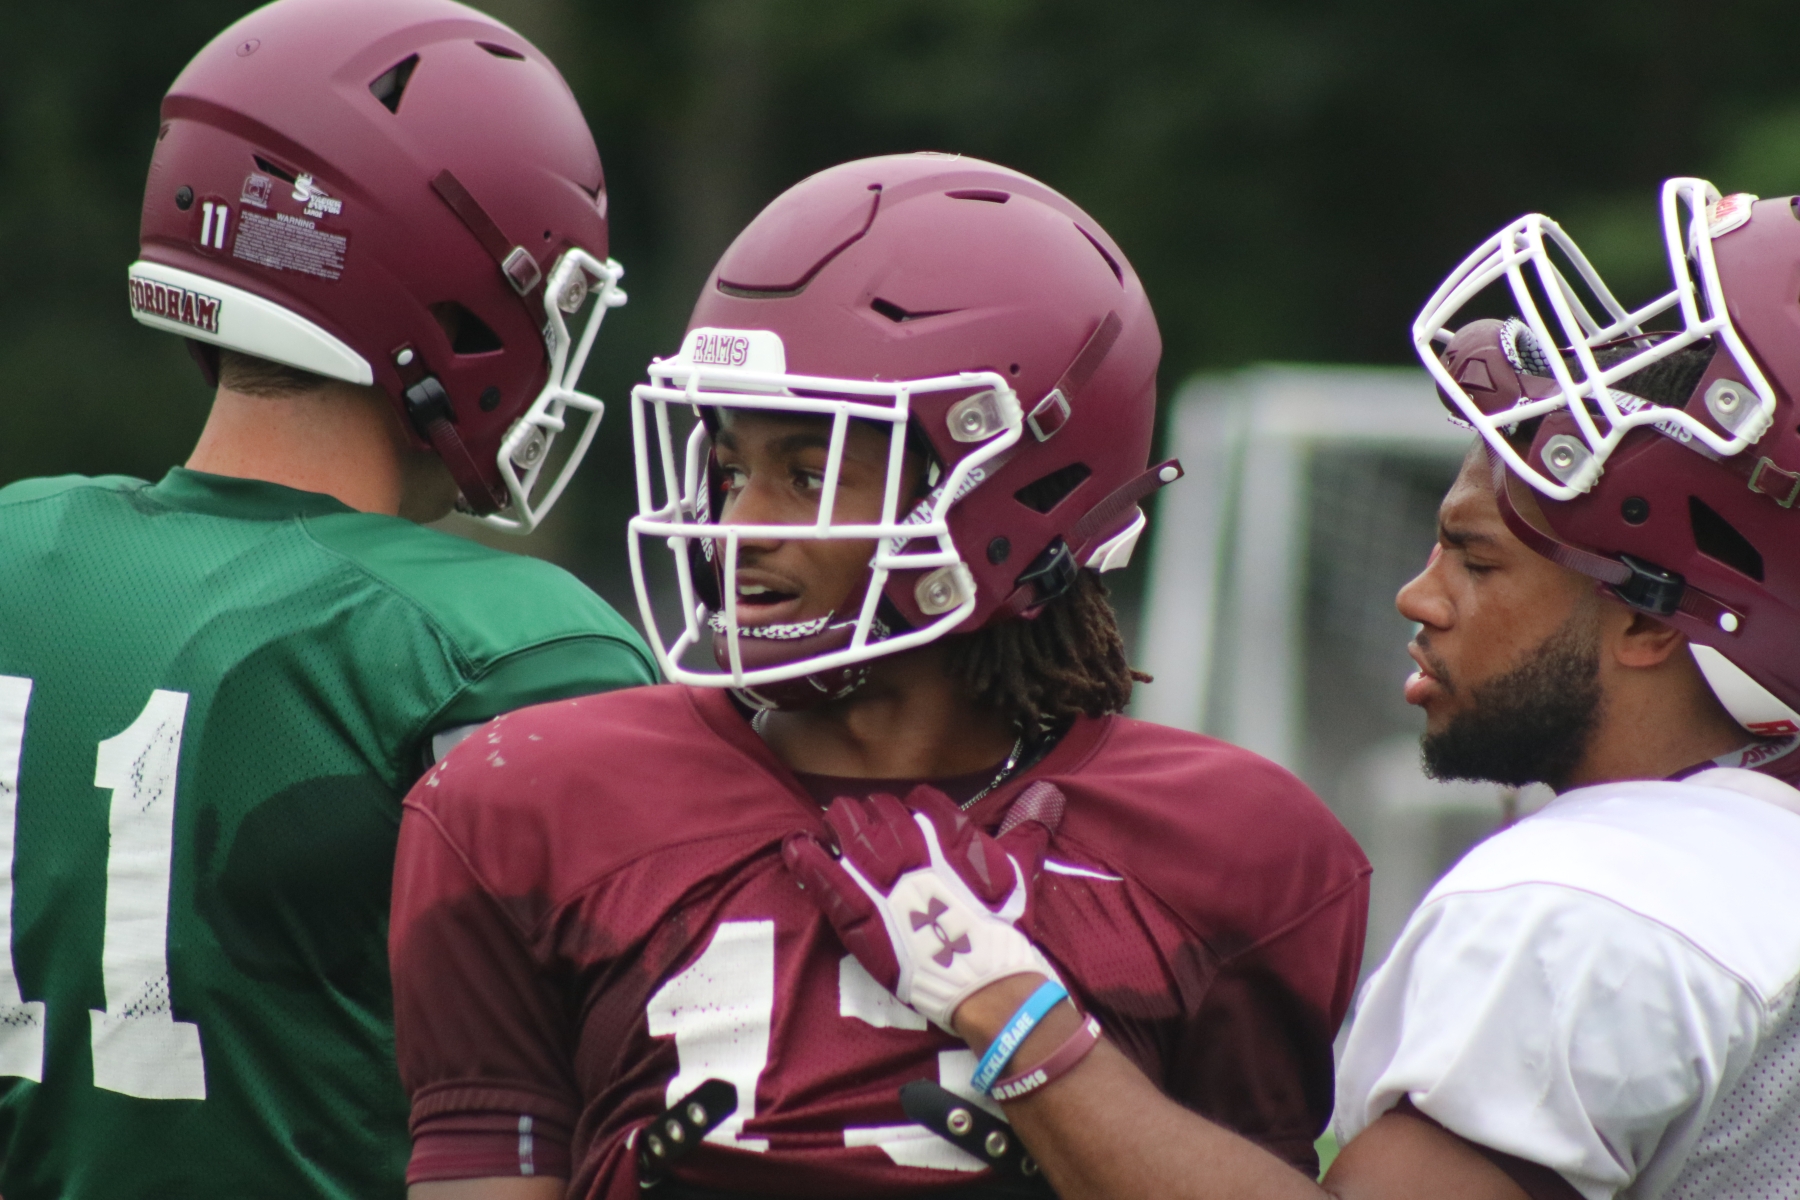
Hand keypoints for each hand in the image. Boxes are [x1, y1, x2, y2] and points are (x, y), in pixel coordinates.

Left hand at [783, 782, 1062, 1030]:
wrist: (989, 985)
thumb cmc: (1005, 933)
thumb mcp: (1021, 876)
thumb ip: (1025, 832)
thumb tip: (1046, 795)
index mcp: (954, 843)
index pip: (928, 805)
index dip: (915, 805)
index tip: (909, 809)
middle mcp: (918, 856)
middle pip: (885, 817)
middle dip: (874, 811)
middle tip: (863, 811)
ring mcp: (886, 886)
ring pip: (854, 840)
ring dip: (841, 825)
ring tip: (831, 817)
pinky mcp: (863, 919)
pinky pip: (828, 881)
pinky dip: (809, 862)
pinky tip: (796, 845)